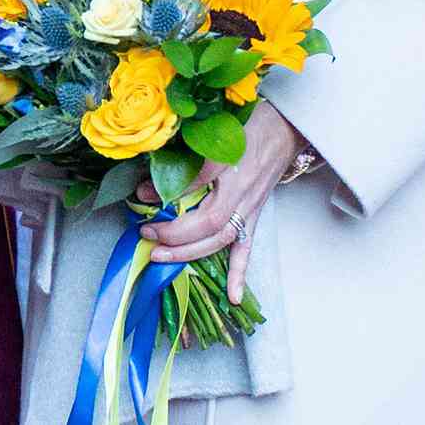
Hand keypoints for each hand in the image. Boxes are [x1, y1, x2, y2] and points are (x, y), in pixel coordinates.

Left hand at [135, 103, 305, 303]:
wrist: (282, 129)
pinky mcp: (254, 216)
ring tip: (162, 258)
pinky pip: (247, 247)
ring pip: (222, 241)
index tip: (142, 207)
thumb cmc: (246, 128)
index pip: (198, 201)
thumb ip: (182, 167)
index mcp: (231, 176)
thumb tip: (146, 191)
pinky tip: (233, 296)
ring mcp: (249, 210)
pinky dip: (239, 273)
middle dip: (175, 238)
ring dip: (192, 253)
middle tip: (146, 236)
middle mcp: (241, 199)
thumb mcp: (211, 140)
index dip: (169, 209)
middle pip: (209, 229)